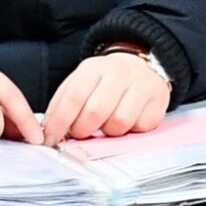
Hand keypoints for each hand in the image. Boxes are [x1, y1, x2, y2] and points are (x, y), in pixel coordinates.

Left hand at [43, 50, 169, 145]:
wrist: (140, 66)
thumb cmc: (104, 81)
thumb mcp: (79, 83)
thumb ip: (61, 105)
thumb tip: (47, 131)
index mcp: (93, 68)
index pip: (73, 98)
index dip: (60, 123)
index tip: (51, 138)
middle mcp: (118, 73)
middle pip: (95, 112)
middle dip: (83, 130)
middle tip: (81, 132)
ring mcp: (141, 85)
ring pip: (119, 123)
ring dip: (109, 132)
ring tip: (106, 124)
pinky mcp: (158, 99)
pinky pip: (140, 127)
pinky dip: (131, 131)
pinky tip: (127, 121)